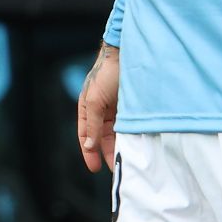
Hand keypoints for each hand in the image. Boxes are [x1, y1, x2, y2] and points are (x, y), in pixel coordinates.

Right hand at [78, 44, 118, 173]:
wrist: (127, 52)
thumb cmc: (107, 73)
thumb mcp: (96, 100)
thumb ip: (92, 125)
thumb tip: (89, 146)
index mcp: (87, 107)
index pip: (85, 135)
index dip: (89, 152)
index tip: (95, 169)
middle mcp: (101, 108)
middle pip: (102, 136)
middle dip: (107, 152)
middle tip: (116, 168)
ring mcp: (116, 106)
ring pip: (116, 132)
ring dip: (119, 145)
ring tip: (127, 159)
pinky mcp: (130, 104)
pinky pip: (128, 124)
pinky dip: (130, 135)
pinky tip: (135, 144)